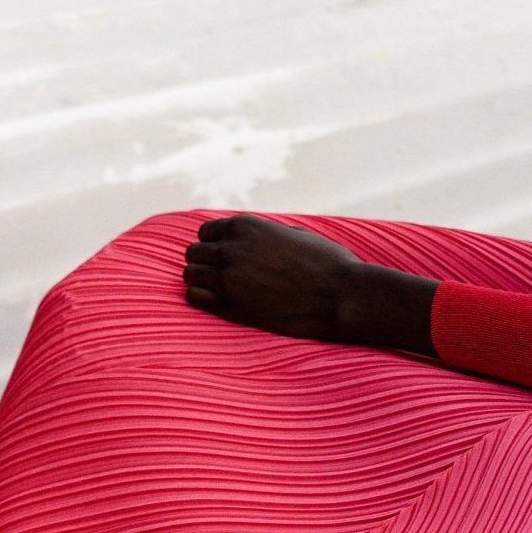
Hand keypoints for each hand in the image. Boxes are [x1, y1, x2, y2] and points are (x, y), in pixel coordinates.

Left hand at [182, 214, 438, 358]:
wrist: (341, 296)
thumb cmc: (327, 264)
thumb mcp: (294, 234)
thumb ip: (265, 235)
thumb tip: (253, 240)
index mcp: (246, 226)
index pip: (206, 232)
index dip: (216, 245)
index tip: (227, 258)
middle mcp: (230, 248)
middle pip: (194, 253)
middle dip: (206, 263)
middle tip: (224, 277)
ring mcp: (227, 278)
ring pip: (190, 274)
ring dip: (203, 281)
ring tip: (223, 291)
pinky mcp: (230, 306)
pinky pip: (194, 297)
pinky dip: (202, 298)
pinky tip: (220, 303)